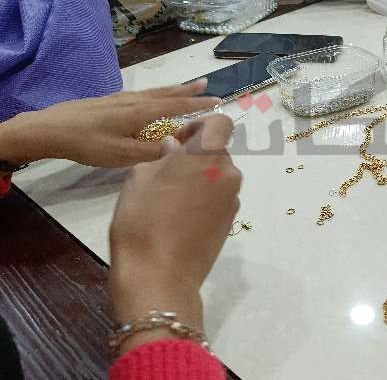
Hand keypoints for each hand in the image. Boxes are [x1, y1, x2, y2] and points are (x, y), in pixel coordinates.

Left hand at [0, 79, 219, 168]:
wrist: (50, 129)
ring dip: (172, 90)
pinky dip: (156, 94)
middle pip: (166, 93)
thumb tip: (180, 147)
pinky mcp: (109, 101)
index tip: (217, 100)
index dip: (198, 104)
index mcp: (141, 112)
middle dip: (187, 90)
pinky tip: (151, 98)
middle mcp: (134, 101)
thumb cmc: (88, 143)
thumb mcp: (122, 156)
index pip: (176, 106)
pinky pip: (142, 94)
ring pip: (154, 92)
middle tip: (205, 83)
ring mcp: (120, 99)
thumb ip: (153, 152)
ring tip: (185, 88)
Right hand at [109, 114, 240, 353]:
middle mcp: (228, 174)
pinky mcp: (231, 222)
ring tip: (170, 198)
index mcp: (208, 156)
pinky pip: (219, 197)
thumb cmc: (142, 220)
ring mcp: (233, 199)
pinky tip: (180, 218)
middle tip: (166, 172)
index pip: (220, 123)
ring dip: (200, 177)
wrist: (158, 276)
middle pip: (218, 151)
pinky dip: (204, 198)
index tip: (178, 142)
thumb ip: (162, 156)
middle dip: (196, 155)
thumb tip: (174, 148)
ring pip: (218, 175)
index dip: (199, 126)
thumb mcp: (139, 177)